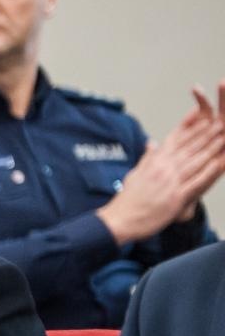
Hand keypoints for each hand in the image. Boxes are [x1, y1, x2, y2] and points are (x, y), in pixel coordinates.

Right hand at [98, 82, 224, 243]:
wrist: (120, 219)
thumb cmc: (127, 200)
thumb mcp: (135, 173)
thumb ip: (147, 157)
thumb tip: (151, 143)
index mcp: (154, 162)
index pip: (175, 140)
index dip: (190, 127)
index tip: (201, 117)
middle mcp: (163, 169)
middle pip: (189, 148)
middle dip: (207, 134)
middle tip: (220, 123)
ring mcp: (170, 182)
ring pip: (196, 161)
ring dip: (212, 149)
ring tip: (224, 137)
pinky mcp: (176, 197)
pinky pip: (196, 182)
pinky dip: (209, 172)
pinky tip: (219, 163)